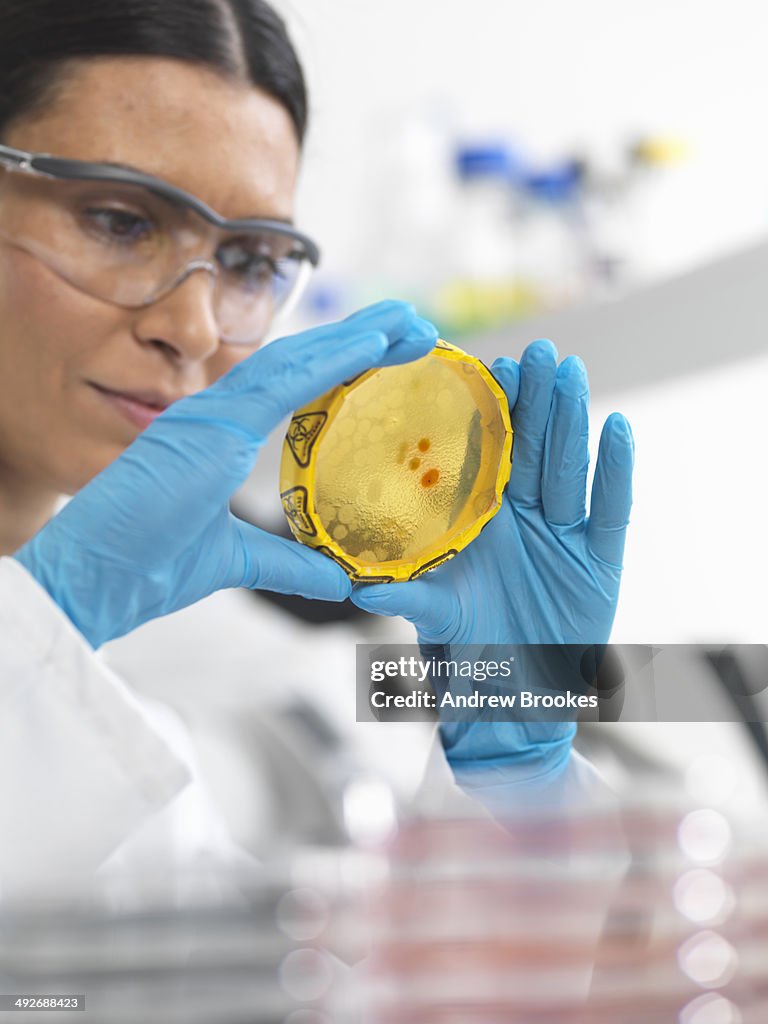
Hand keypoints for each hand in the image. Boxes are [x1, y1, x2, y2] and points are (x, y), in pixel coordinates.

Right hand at [14, 301, 437, 648]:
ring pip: (294, 359)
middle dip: (360, 339)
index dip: (343, 364)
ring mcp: (207, 413)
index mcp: (217, 435)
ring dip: (355, 337)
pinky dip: (328, 359)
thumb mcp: (235, 562)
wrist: (89, 582)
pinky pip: (279, 381)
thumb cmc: (143, 567)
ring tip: (406, 318)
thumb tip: (341, 579)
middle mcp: (213, 413)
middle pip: (300, 363)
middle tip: (413, 322)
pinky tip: (371, 342)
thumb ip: (289, 565)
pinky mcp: (205, 425)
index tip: (391, 350)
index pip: (293, 388)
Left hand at [352, 339, 633, 790]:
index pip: (488, 455)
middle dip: (535, 400)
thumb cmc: (469, 650)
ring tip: (570, 370)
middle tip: (536, 351)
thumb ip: (405, 596)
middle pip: (532, 449)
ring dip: (572, 420)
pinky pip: (611, 509)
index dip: (491, 413)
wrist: (515, 697)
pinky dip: (617, 471)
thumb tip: (355, 587)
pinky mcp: (600, 559)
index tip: (487, 368)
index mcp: (481, 519)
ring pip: (569, 467)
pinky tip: (619, 427)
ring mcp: (564, 535)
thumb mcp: (436, 616)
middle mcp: (523, 518)